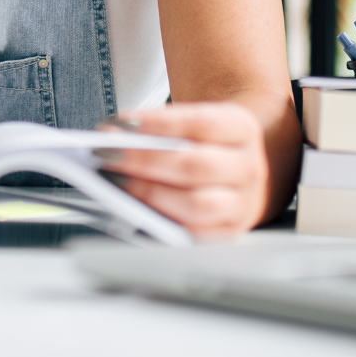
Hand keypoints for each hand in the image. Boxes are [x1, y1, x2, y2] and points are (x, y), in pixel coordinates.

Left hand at [99, 101, 271, 237]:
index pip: (201, 123)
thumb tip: (113, 138)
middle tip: (108, 154)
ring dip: (149, 194)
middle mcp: (248, 167)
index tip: (122, 123)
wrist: (238, 168)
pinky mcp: (228, 232)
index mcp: (242, 129)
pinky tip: (134, 208)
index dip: (159, 124)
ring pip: (197, 205)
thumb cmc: (205, 142)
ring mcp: (242, 204)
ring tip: (115, 182)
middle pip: (196, 166)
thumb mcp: (194, 121)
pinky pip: (193, 235)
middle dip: (145, 161)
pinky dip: (161, 222)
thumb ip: (161, 127)